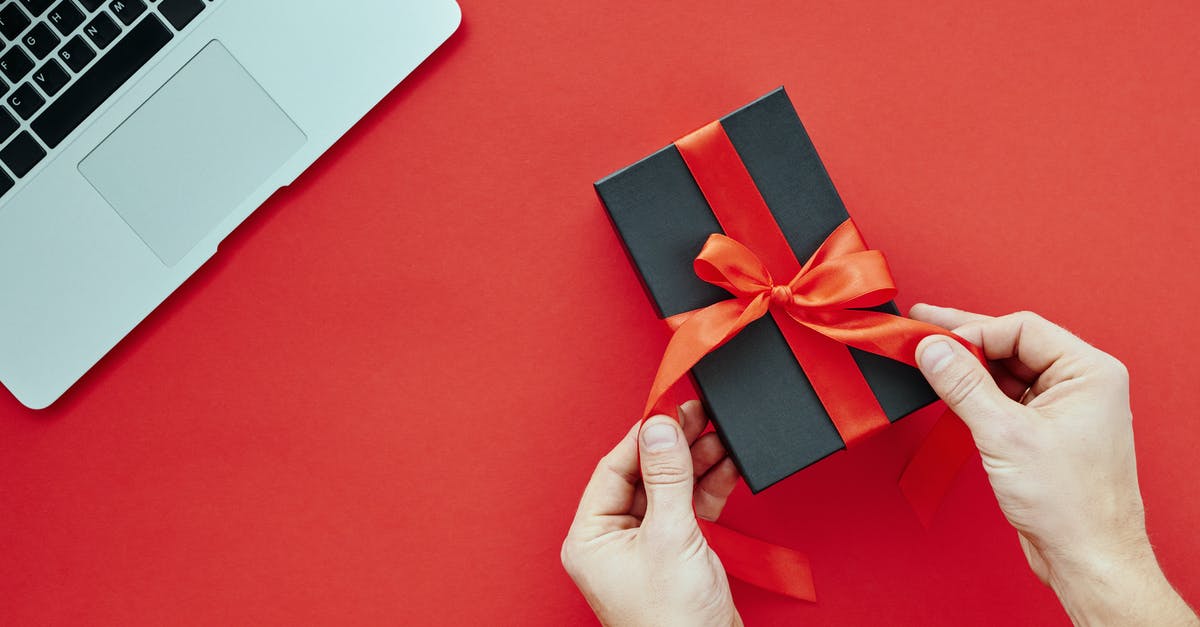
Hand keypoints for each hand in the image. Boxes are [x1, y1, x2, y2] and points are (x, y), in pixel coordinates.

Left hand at [561, 401, 742, 626]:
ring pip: (669, 489)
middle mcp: (612, 541)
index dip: (645, 436)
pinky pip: (687, 508)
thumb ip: (667, 476)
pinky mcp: (674, 554)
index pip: (613, 468)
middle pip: (643, 475)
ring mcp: (645, 548)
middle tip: (700, 413)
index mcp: (591, 537)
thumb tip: (660, 426)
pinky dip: (708, 487)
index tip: (670, 407)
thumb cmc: (673, 622)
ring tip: (720, 433)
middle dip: (675, 446)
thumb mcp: (670, 536)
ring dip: (696, 462)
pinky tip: (726, 465)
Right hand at [911, 304, 1196, 625]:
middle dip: (965, 343)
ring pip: (1006, 373)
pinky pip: (1006, 400)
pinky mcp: (1046, 432)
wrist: (1087, 558)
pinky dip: (976, 397)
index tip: (934, 342)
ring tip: (928, 365)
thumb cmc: (1070, 505)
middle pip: (1012, 346)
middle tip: (923, 328)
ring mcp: (1063, 409)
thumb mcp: (1005, 435)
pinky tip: (950, 396)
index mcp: (1088, 372)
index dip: (974, 332)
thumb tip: (933, 349)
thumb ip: (963, 386)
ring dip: (968, 372)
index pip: (1021, 329)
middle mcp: (1080, 385)